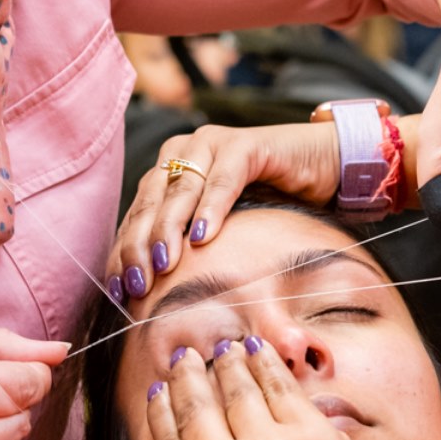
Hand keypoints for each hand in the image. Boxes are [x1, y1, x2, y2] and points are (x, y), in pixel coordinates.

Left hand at [109, 120, 339, 300]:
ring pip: (180, 190)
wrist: (323, 166)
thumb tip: (155, 296)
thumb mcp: (221, 229)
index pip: (136, 215)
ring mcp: (212, 143)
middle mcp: (183, 152)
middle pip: (150, 203)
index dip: (124, 253)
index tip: (117, 291)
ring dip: (168, 230)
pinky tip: (203, 238)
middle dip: (139, 246)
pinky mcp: (245, 144)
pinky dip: (211, 209)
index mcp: (168, 171)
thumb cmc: (271, 203)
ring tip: (163, 264)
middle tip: (138, 284)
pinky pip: (224, 180)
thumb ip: (189, 247)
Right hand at [145, 337, 440, 439]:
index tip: (158, 391)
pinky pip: (276, 385)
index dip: (161, 412)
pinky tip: (258, 349)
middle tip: (184, 356)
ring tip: (223, 349)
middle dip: (186, 377)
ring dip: (225, 363)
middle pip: (194, 410)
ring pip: (234, 389)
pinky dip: (263, 362)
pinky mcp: (307, 435)